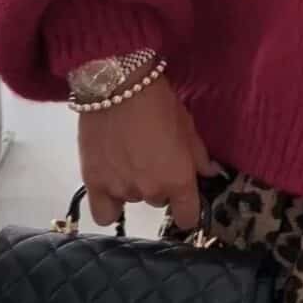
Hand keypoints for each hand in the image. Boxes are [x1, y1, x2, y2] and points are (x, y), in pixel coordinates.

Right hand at [78, 74, 220, 228]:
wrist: (119, 86)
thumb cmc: (158, 102)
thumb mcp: (187, 126)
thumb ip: (199, 156)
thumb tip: (208, 173)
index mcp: (179, 179)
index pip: (188, 217)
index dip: (188, 209)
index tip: (185, 199)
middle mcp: (151, 191)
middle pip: (159, 202)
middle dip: (159, 184)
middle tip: (152, 158)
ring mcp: (121, 190)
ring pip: (133, 200)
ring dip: (134, 185)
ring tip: (128, 158)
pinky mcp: (94, 183)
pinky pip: (104, 213)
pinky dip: (109, 204)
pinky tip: (111, 184)